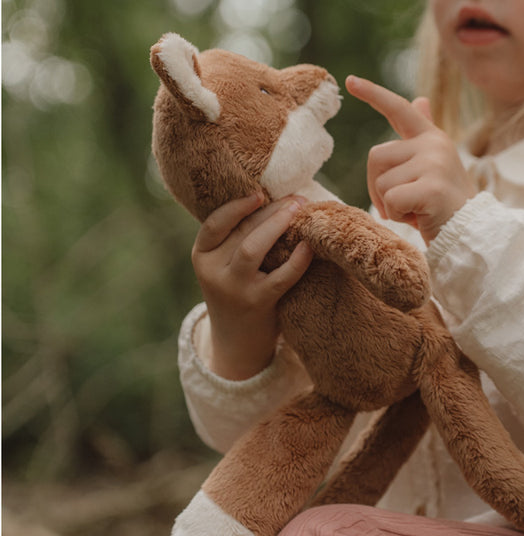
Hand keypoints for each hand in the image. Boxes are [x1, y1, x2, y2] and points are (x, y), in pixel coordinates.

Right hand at [191, 193, 313, 379]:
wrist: (237, 342)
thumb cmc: (239, 290)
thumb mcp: (226, 264)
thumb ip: (239, 237)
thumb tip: (276, 198)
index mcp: (202, 255)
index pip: (215, 223)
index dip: (237, 206)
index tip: (259, 193)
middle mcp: (213, 271)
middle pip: (241, 232)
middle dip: (270, 211)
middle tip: (297, 199)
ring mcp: (234, 289)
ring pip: (253, 248)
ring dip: (278, 225)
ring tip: (301, 210)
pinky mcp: (257, 304)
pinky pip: (280, 277)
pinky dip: (297, 260)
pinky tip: (309, 246)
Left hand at [346, 76, 476, 243]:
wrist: (471, 234)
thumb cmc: (445, 203)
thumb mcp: (434, 164)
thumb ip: (423, 134)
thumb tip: (420, 99)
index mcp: (432, 137)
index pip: (398, 109)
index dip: (373, 94)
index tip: (350, 80)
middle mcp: (434, 144)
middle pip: (375, 156)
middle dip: (378, 186)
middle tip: (404, 203)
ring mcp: (434, 164)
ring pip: (381, 182)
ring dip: (389, 204)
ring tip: (416, 210)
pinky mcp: (431, 188)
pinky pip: (391, 200)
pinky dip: (398, 216)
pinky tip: (419, 218)